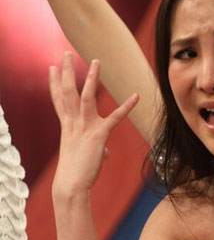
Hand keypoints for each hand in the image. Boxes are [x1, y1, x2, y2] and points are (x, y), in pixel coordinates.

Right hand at [50, 51, 138, 197]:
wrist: (72, 185)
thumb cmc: (77, 173)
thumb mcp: (85, 156)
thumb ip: (97, 148)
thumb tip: (107, 152)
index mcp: (67, 126)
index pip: (59, 100)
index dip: (54, 83)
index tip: (51, 68)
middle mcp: (73, 123)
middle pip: (67, 92)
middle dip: (65, 72)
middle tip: (64, 53)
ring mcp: (85, 128)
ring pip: (86, 97)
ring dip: (91, 78)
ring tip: (95, 61)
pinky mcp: (98, 135)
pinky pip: (115, 118)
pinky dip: (127, 106)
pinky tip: (136, 96)